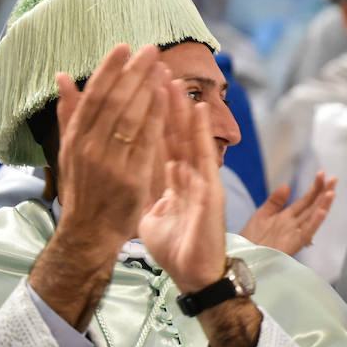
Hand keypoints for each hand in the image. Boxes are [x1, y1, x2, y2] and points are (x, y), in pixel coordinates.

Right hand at [31, 44, 170, 327]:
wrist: (88, 233)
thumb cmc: (83, 189)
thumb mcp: (70, 151)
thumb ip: (70, 114)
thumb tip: (66, 77)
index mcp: (74, 139)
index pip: (93, 96)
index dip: (108, 70)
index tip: (124, 47)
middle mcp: (88, 147)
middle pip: (113, 102)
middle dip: (132, 73)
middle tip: (150, 49)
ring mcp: (109, 162)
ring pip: (129, 117)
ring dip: (146, 89)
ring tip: (161, 66)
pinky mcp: (130, 177)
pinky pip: (145, 142)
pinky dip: (155, 118)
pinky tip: (167, 98)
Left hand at [142, 80, 261, 346]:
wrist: (193, 275)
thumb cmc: (176, 249)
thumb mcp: (151, 216)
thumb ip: (148, 195)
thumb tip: (135, 184)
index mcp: (173, 180)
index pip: (158, 142)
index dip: (149, 116)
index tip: (139, 90)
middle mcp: (189, 175)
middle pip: (174, 132)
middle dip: (164, 103)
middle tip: (154, 72)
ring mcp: (201, 180)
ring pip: (189, 138)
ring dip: (181, 109)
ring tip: (172, 80)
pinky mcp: (211, 190)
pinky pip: (204, 157)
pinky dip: (200, 133)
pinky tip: (196, 111)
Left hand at [239, 172, 336, 254]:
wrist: (241, 258)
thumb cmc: (250, 239)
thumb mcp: (260, 216)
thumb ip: (274, 202)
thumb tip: (287, 186)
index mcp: (287, 217)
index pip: (305, 200)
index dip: (315, 188)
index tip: (322, 174)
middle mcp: (294, 224)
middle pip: (312, 207)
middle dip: (324, 193)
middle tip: (334, 179)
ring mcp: (294, 234)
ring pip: (312, 218)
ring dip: (323, 206)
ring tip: (331, 193)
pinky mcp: (292, 245)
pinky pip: (306, 233)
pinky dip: (314, 223)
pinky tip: (322, 212)